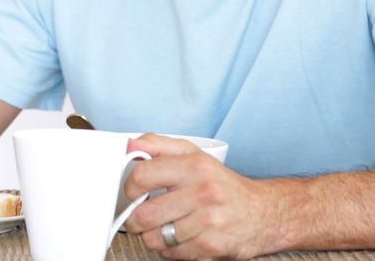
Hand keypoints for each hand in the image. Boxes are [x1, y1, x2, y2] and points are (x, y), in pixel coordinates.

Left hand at [123, 134, 278, 258]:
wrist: (266, 213)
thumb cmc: (222, 185)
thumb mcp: (193, 154)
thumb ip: (157, 145)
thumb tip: (129, 145)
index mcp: (194, 166)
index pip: (142, 176)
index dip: (129, 188)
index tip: (133, 193)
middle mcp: (203, 192)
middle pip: (144, 214)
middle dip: (135, 219)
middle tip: (140, 217)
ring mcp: (209, 221)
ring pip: (155, 237)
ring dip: (154, 235)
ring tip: (166, 226)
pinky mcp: (212, 246)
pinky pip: (171, 253)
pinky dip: (170, 249)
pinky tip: (181, 237)